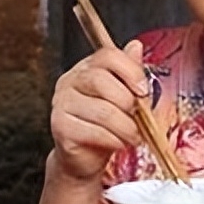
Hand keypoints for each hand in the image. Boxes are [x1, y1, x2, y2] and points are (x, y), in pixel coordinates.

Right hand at [49, 39, 149, 181]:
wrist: (85, 157)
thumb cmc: (104, 125)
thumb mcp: (121, 96)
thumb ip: (128, 72)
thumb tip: (135, 46)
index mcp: (85, 69)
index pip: (107, 55)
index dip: (130, 71)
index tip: (143, 91)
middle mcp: (69, 82)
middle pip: (101, 80)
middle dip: (127, 102)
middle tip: (138, 117)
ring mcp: (61, 104)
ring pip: (102, 110)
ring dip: (125, 127)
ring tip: (133, 135)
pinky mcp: (60, 127)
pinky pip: (94, 131)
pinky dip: (113, 140)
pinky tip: (118, 143)